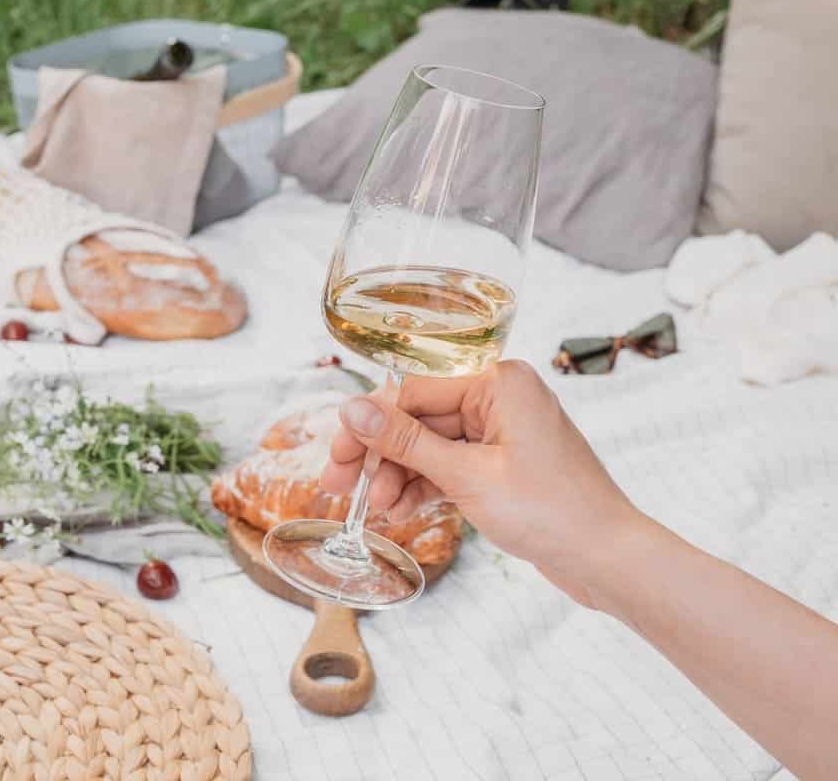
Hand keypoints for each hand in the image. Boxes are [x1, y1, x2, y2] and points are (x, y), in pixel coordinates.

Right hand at [320, 360, 640, 607]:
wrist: (607, 560)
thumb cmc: (552, 512)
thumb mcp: (467, 476)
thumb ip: (405, 442)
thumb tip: (352, 410)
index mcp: (499, 383)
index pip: (413, 391)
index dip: (368, 425)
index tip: (336, 455)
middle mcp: (500, 398)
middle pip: (417, 418)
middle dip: (379, 455)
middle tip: (338, 485)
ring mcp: (502, 432)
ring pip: (429, 446)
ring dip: (399, 476)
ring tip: (379, 510)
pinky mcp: (503, 463)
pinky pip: (450, 465)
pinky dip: (424, 487)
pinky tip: (400, 511)